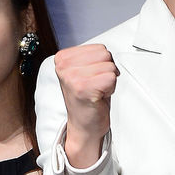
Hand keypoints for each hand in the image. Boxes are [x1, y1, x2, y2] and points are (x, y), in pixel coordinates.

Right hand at [54, 44, 118, 166]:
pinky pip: (111, 78)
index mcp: (63, 58)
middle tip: (95, 86)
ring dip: (108, 81)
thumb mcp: (83, 72)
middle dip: (106, 71)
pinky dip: (110, 89)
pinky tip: (98, 97)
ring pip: (110, 66)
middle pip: (105, 55)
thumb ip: (90, 57)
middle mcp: (64, 66)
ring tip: (96, 91)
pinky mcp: (82, 88)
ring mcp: (72, 77)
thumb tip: (106, 51)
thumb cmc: (87, 99)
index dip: (101, 64)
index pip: (99, 48)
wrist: (83, 126)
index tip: (91, 78)